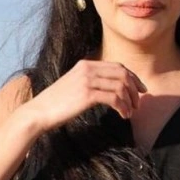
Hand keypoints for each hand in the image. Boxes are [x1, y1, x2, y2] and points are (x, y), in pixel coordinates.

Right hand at [23, 60, 146, 131]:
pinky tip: (123, 115)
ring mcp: (87, 80)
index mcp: (86, 64)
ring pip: (121, 86)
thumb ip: (92, 81)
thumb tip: (114, 89)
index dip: (133, 77)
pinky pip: (114, 98)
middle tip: (139, 103)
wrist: (38, 112)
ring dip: (130, 101)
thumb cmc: (57, 104)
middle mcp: (87, 69)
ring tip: (130, 112)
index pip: (118, 67)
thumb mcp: (75, 85)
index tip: (141, 89)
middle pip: (122, 74)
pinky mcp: (87, 94)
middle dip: (135, 89)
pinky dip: (123, 107)